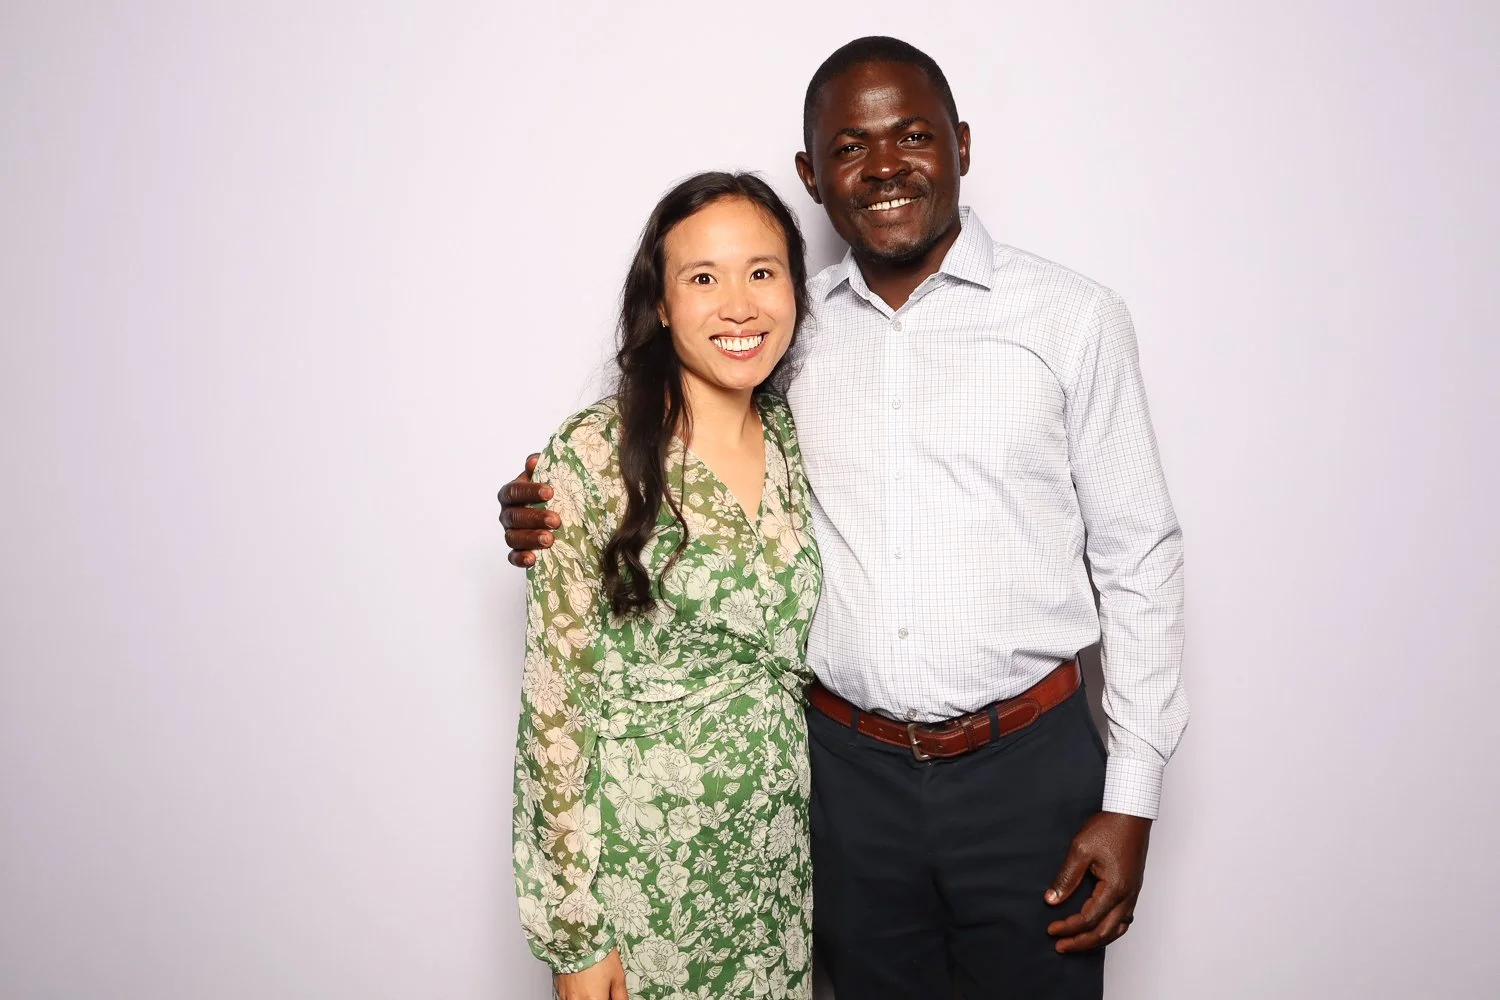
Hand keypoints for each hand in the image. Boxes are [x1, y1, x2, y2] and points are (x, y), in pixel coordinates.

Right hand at [497, 453, 557, 566]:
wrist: (557, 510)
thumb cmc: (550, 492)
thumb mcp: (548, 477)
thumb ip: (542, 467)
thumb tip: (534, 460)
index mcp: (511, 493)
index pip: (514, 491)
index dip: (529, 492)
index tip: (549, 492)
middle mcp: (507, 513)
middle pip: (514, 516)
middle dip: (534, 518)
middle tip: (556, 520)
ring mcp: (510, 532)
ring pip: (512, 537)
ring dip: (530, 539)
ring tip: (549, 540)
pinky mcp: (517, 550)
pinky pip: (513, 557)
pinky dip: (520, 558)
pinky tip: (533, 559)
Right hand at [554, 948, 627, 999]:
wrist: (576, 939)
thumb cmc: (597, 954)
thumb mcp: (617, 975)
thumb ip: (620, 995)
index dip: (608, 999)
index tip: (610, 994)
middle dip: (598, 997)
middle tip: (603, 988)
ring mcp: (567, 997)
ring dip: (587, 997)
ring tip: (593, 985)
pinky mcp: (559, 990)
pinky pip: (569, 998)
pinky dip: (577, 994)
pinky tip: (583, 984)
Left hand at [1044, 811, 1150, 951]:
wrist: (1132, 814)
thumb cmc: (1109, 827)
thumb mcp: (1080, 849)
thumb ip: (1066, 877)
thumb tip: (1052, 900)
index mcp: (1115, 888)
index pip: (1089, 919)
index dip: (1068, 927)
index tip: (1051, 929)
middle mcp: (1127, 896)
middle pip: (1104, 932)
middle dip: (1081, 942)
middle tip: (1060, 946)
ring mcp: (1133, 893)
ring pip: (1117, 929)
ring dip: (1096, 939)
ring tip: (1077, 942)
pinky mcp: (1132, 888)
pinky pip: (1123, 918)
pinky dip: (1109, 929)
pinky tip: (1097, 927)